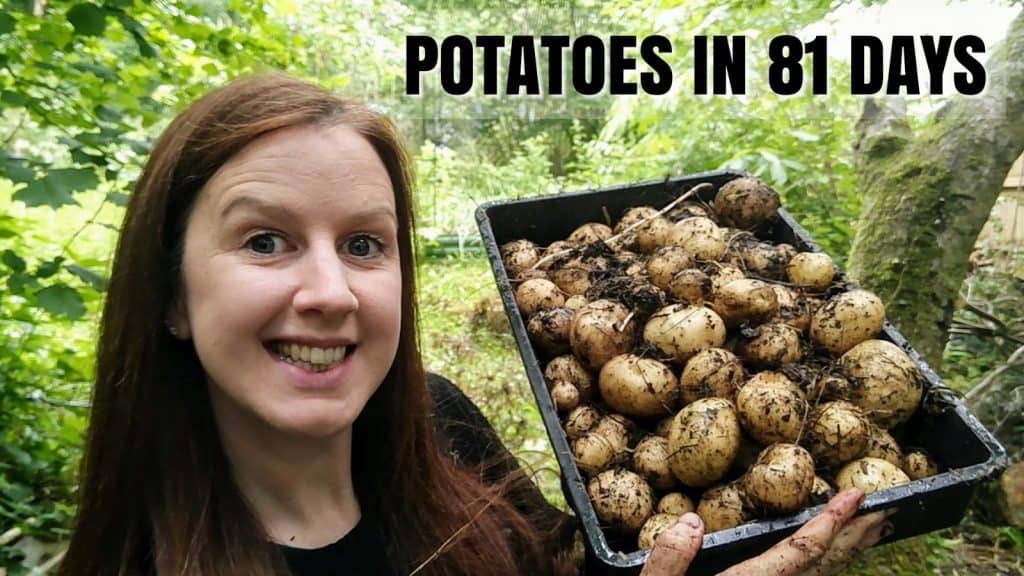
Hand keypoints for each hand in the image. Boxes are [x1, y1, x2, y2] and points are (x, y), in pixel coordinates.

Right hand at [641, 488, 891, 575]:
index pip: (798, 552)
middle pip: (822, 569)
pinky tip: (825, 566)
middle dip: (854, 538)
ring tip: (868, 534)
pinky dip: (823, 574)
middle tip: (885, 512)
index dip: (830, 522)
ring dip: (845, 557)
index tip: (857, 496)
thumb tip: (692, 521)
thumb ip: (670, 559)